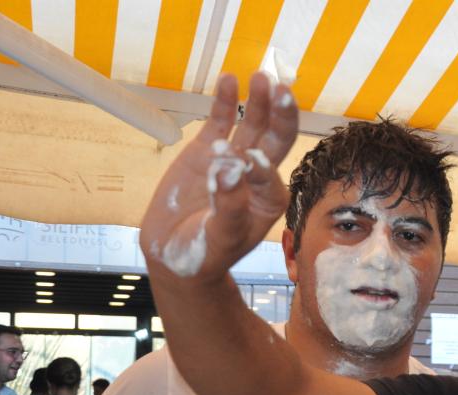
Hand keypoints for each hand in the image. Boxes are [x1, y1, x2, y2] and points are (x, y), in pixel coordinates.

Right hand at [139, 72, 297, 280]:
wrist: (175, 253)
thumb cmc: (205, 252)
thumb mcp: (219, 238)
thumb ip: (228, 207)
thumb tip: (230, 170)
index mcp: (269, 200)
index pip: (270, 174)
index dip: (260, 165)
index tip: (244, 162)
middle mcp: (258, 176)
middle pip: (275, 140)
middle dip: (281, 116)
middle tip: (282, 90)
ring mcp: (234, 158)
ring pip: (252, 125)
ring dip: (259, 101)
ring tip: (262, 77)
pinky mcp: (208, 150)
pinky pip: (221, 121)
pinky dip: (226, 102)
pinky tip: (230, 80)